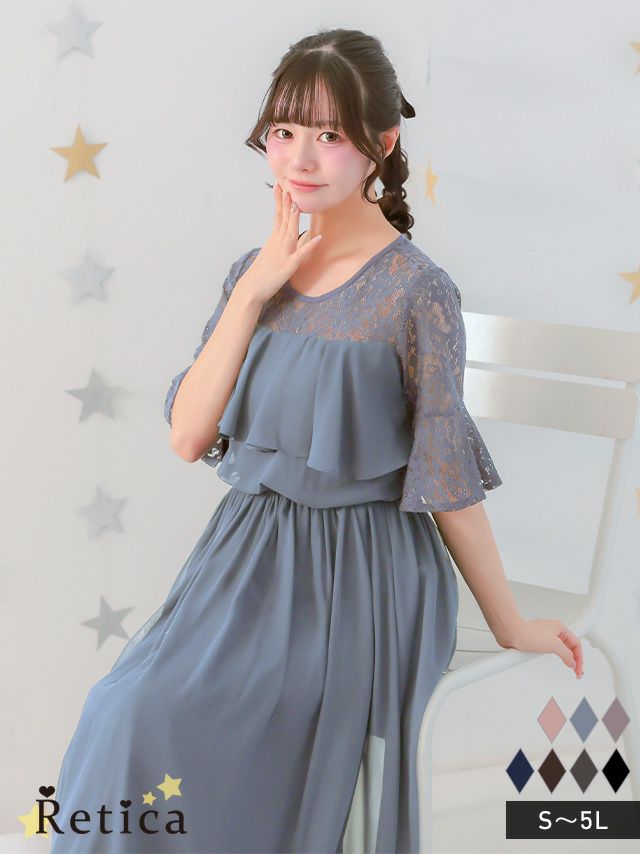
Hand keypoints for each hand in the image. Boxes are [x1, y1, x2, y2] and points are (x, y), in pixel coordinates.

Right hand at [233, 182, 323, 305]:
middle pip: (283, 221)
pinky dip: (310, 246)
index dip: (279, 201)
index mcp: (273, 241)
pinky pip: (301, 255)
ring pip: (290, 233)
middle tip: (287, 187)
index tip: (280, 187)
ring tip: (297, 205)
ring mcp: (283, 255)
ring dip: (294, 219)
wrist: (250, 290)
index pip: (277, 217)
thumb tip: (281, 238)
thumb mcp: (268, 255)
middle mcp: (277, 244)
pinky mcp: (288, 267)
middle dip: (286, 204)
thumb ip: (276, 245)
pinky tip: (318, 238)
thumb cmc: (259, 274)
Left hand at [498, 619, 583, 678]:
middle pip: (569, 647)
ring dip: (565, 658)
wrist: (511, 633)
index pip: (576, 644)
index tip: (578, 669)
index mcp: (560, 627)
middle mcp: (553, 630)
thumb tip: (572, 662)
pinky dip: (553, 657)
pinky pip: (548, 650)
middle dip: (574, 659)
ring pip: (559, 649)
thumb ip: (566, 655)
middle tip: (577, 671)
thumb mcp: (554, 645)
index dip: (579, 658)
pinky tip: (553, 662)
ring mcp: (544, 636)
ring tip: (569, 667)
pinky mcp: (536, 642)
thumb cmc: (528, 633)